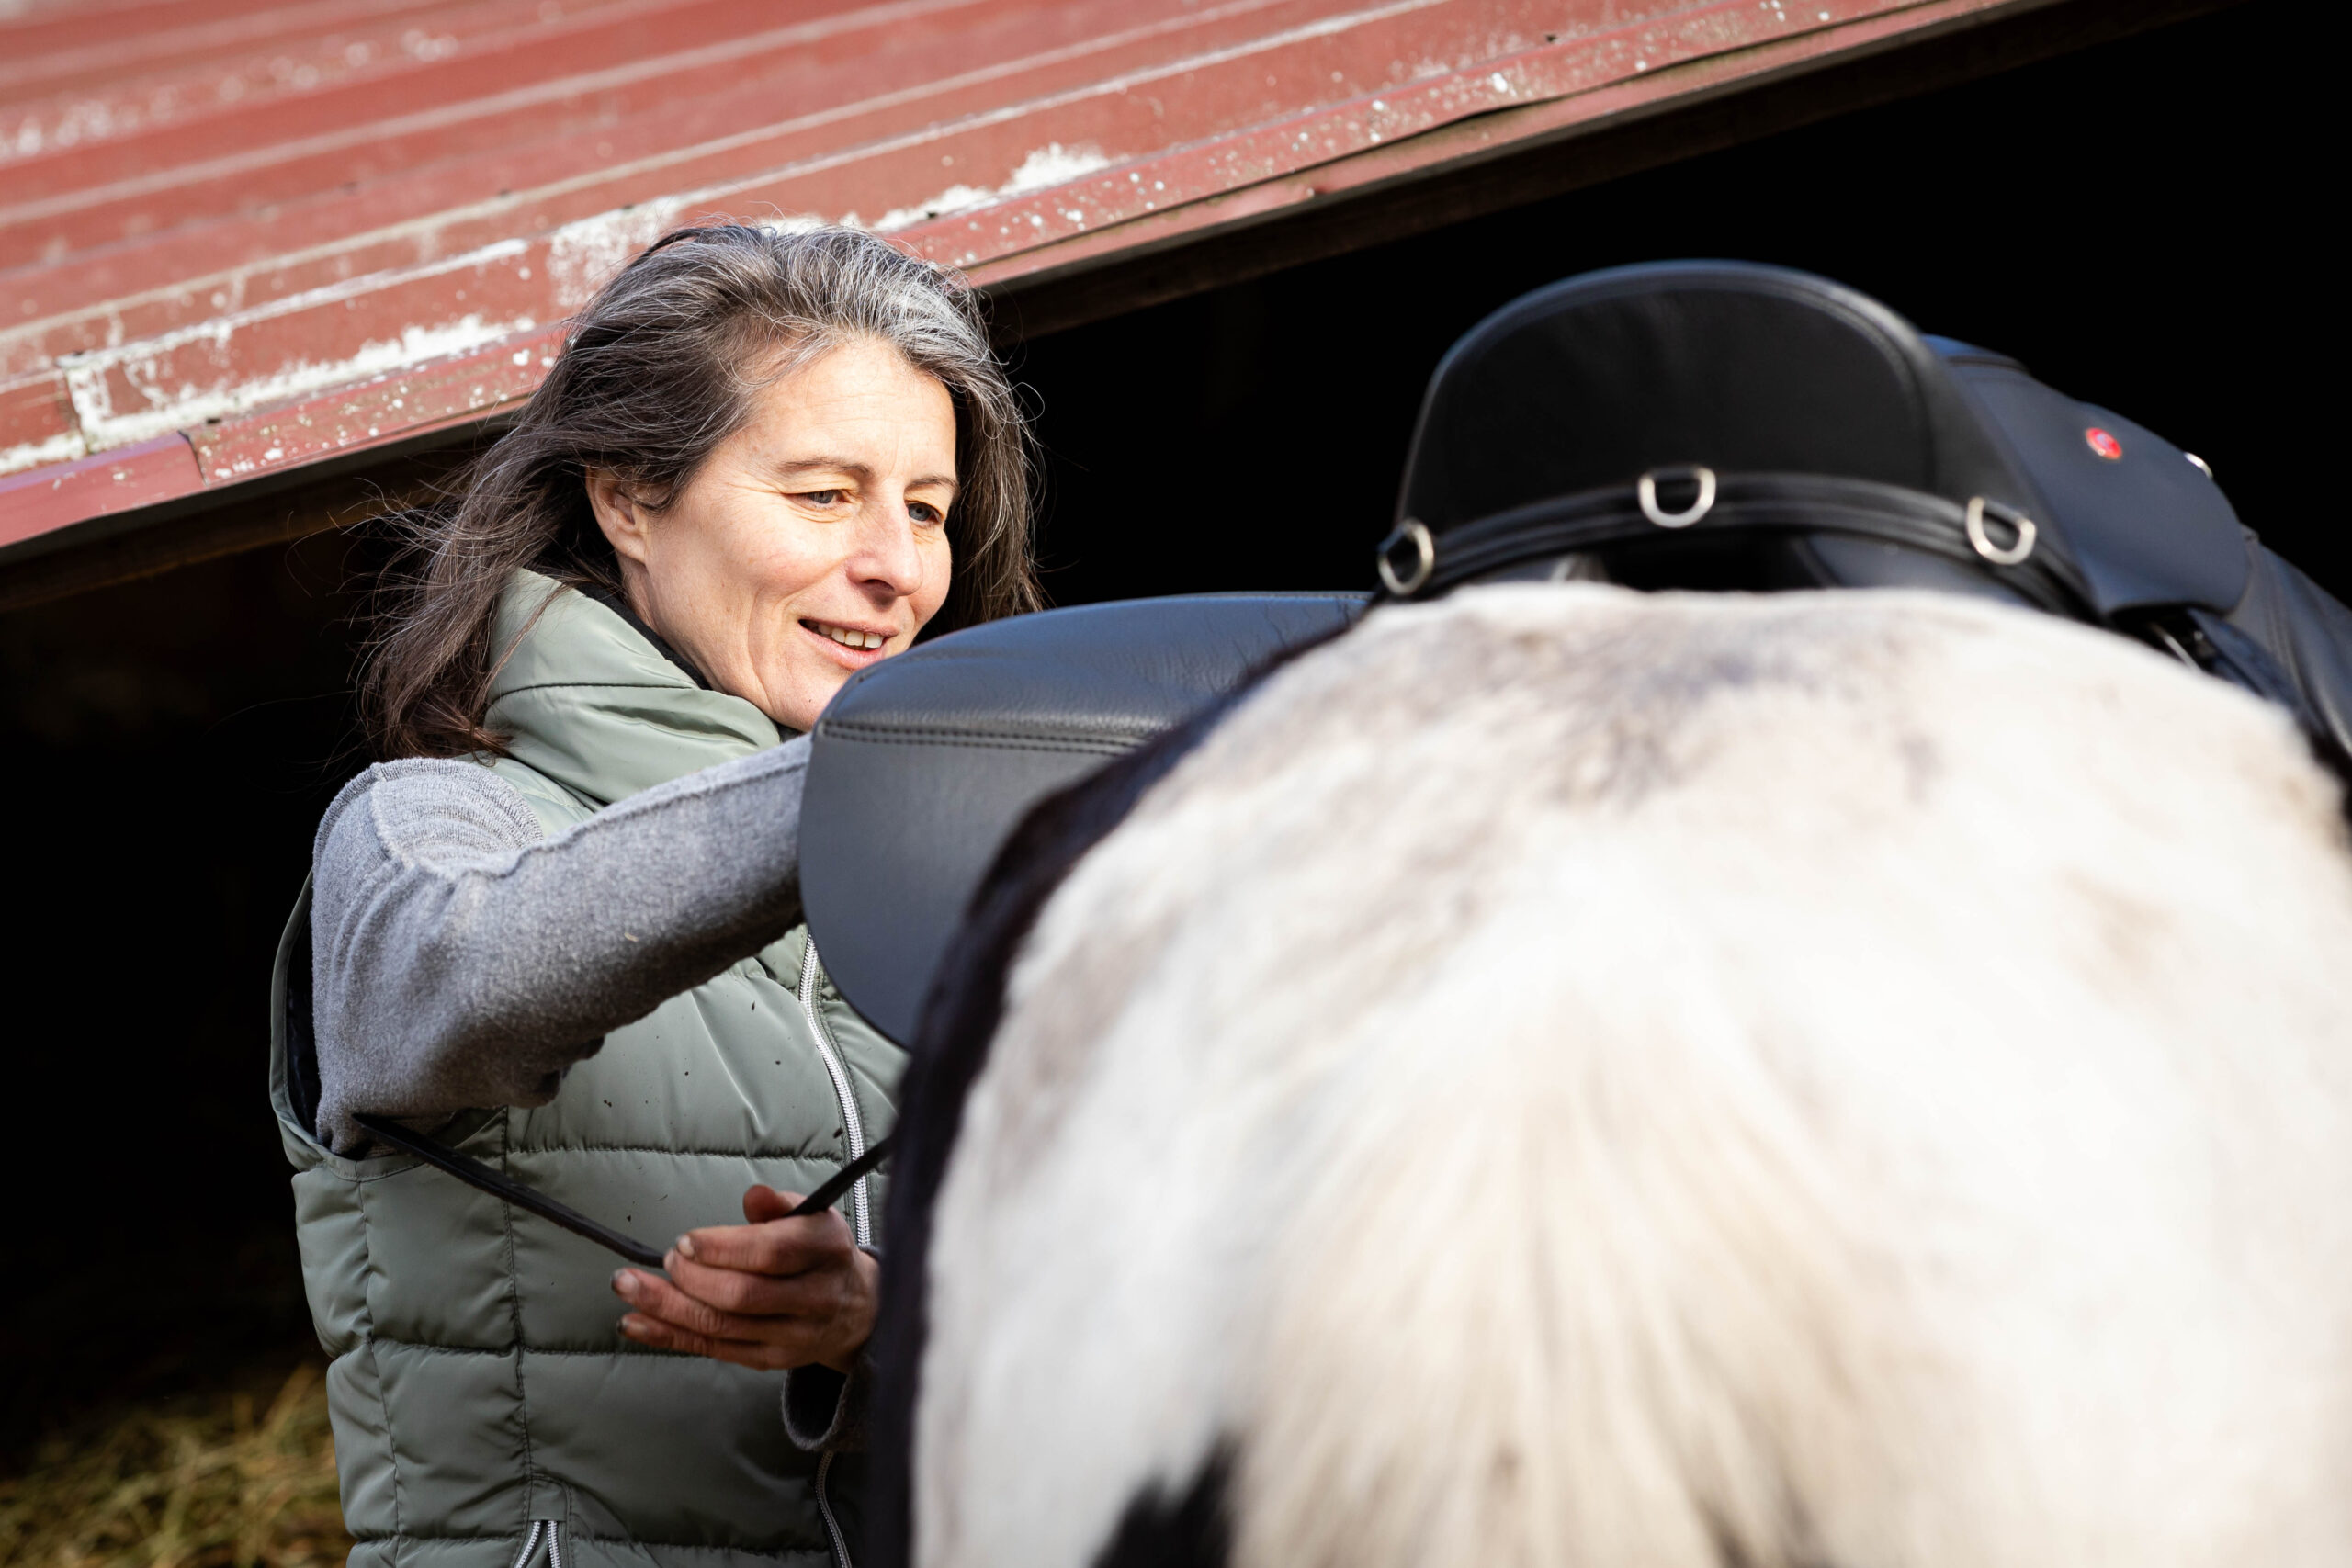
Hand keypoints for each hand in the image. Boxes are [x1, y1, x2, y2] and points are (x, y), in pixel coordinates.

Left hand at [610, 1184, 877, 1371]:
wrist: (856, 1308)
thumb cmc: (820, 1253)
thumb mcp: (812, 1216)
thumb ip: (778, 1204)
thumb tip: (753, 1196)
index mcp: (826, 1249)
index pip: (773, 1253)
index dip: (724, 1247)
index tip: (686, 1240)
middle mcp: (814, 1296)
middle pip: (743, 1295)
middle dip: (692, 1279)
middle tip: (665, 1260)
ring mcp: (792, 1335)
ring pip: (721, 1326)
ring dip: (667, 1308)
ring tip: (627, 1287)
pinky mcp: (769, 1359)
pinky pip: (712, 1349)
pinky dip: (669, 1335)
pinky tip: (635, 1322)